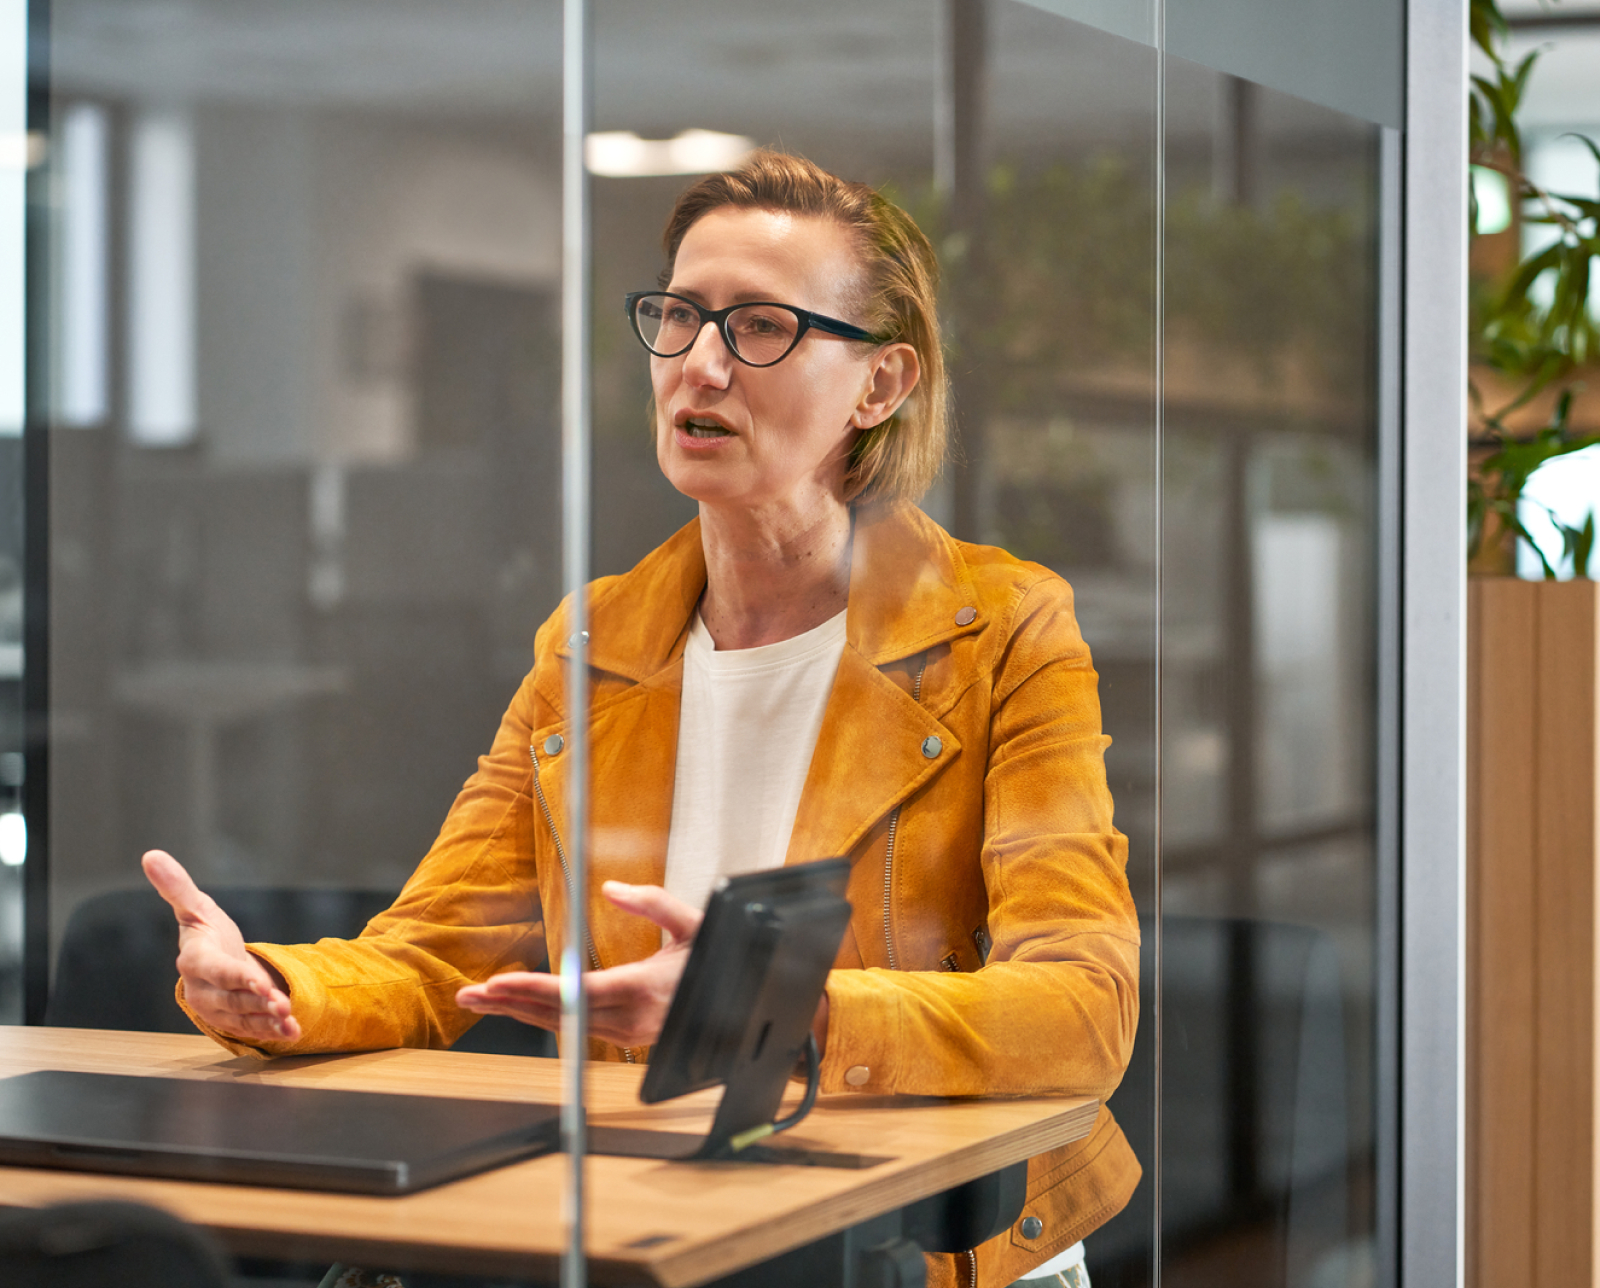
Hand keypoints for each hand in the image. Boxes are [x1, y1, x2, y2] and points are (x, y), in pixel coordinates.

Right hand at [141, 850, 300, 1043]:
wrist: (215, 961)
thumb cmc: (206, 933)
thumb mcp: (196, 909)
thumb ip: (177, 887)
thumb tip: (151, 856)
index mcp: (195, 961)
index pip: (215, 970)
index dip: (236, 978)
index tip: (260, 983)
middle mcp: (203, 990)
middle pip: (232, 999)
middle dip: (258, 1003)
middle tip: (282, 1004)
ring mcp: (217, 1009)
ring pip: (243, 1018)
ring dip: (267, 1021)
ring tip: (290, 1021)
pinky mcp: (232, 1022)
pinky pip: (251, 1030)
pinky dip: (272, 1032)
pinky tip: (292, 1032)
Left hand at [456, 881, 699, 1048]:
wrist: (747, 1001)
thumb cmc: (720, 964)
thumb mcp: (694, 923)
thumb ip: (653, 902)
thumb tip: (612, 888)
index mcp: (644, 989)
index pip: (577, 993)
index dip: (535, 990)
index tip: (500, 983)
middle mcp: (631, 1018)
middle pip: (559, 1014)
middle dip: (511, 1003)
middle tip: (470, 994)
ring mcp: (629, 1033)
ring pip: (564, 1025)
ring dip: (521, 1012)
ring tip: (485, 999)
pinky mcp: (628, 1036)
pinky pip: (577, 1029)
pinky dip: (545, 1017)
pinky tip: (522, 1009)